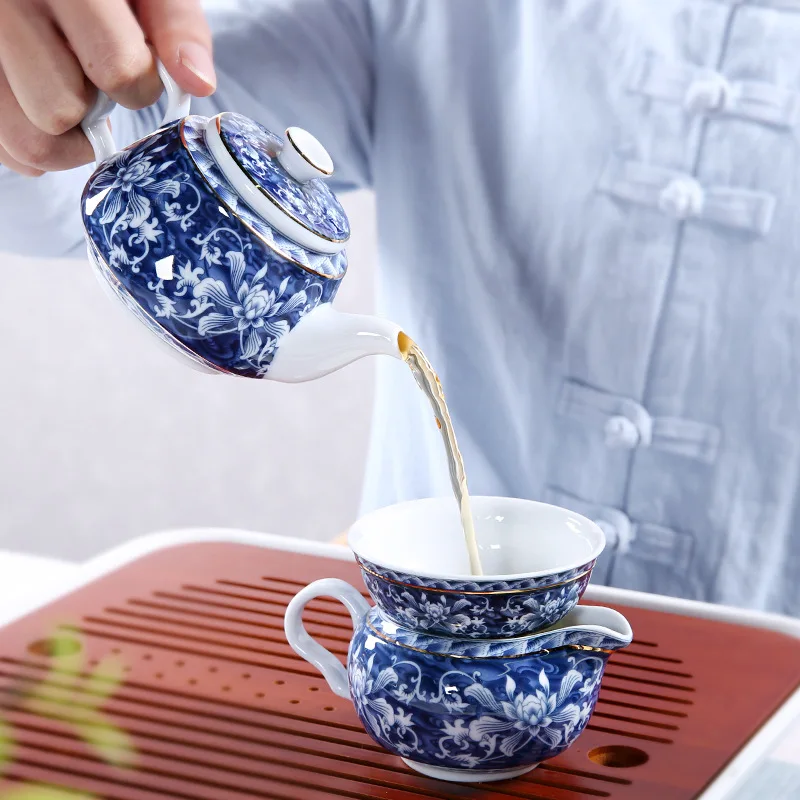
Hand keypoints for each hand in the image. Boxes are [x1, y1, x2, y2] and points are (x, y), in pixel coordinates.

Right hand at [0, 0, 215, 175]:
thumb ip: (177, 24)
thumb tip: (195, 82)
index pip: (117, 69)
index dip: (139, 84)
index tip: (136, 71)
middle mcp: (5, 9)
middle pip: (60, 110)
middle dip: (92, 111)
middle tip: (92, 83)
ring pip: (26, 139)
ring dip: (61, 138)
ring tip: (69, 100)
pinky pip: (2, 148)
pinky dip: (29, 143)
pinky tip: (38, 107)